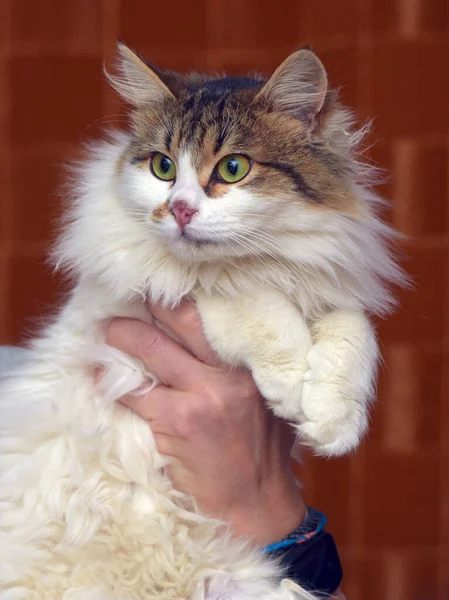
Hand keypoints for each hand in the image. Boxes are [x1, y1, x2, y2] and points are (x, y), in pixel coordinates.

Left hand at [105, 301, 305, 546]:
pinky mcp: (176, 422)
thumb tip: (217, 343)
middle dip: (150, 304)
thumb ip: (247, 368)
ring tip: (107, 331)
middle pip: (181, 319)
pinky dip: (111, 382)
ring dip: (122, 335)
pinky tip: (100, 377)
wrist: (255, 502)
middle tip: (127, 298)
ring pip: (151, 348)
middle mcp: (228, 373)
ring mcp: (201, 395)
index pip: (213, 316)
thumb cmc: (263, 450)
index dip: (182, 298)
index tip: (162, 288)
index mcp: (252, 364)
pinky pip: (133, 392)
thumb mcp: (268, 399)